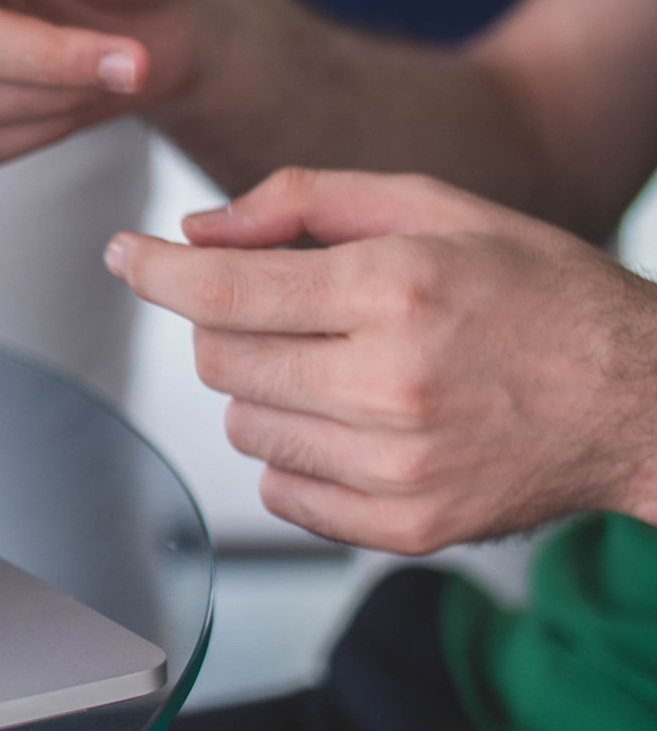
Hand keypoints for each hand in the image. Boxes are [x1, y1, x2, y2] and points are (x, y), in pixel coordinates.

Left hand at [104, 169, 656, 554]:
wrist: (643, 400)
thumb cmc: (540, 293)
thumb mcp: (436, 208)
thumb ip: (304, 201)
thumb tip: (196, 233)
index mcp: (397, 290)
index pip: (222, 291)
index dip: (155, 271)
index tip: (125, 255)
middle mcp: (390, 384)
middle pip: (220, 359)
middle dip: (231, 324)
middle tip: (292, 310)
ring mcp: (396, 468)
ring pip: (242, 426)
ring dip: (266, 390)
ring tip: (343, 367)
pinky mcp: (402, 529)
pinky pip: (280, 491)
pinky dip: (296, 456)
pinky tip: (357, 423)